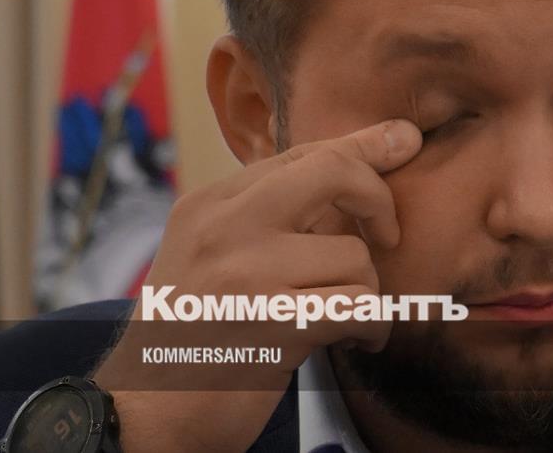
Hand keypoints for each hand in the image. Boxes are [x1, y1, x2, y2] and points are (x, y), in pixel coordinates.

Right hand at [91, 119, 422, 451]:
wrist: (148, 413)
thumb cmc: (193, 335)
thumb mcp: (211, 256)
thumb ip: (268, 215)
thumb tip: (354, 165)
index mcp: (210, 204)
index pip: (302, 154)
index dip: (362, 147)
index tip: (403, 139)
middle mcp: (225, 227)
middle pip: (334, 173)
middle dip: (379, 199)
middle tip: (389, 236)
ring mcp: (249, 274)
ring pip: (356, 256)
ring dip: (367, 294)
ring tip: (346, 320)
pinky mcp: (275, 324)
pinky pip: (361, 306)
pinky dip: (373, 328)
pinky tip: (358, 341)